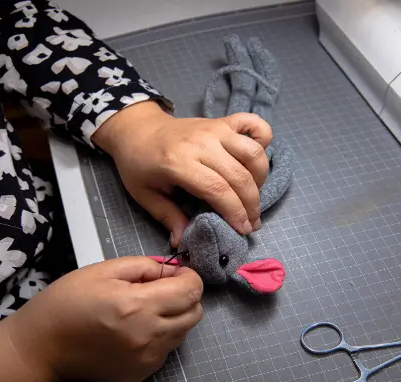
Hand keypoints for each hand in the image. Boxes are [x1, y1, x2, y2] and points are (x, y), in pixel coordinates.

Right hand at [0, 257, 202, 381]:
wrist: (42, 346)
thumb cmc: (67, 303)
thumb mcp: (103, 270)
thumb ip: (144, 266)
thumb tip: (172, 269)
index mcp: (138, 305)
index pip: (192, 291)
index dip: (188, 277)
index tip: (175, 274)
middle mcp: (148, 335)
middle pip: (195, 313)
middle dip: (185, 296)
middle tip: (162, 289)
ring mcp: (146, 358)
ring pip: (183, 332)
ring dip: (174, 317)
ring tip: (145, 309)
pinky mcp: (141, 373)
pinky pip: (167, 350)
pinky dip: (161, 337)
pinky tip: (136, 329)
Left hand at [92, 101, 272, 245]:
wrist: (137, 130)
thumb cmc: (139, 165)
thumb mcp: (145, 195)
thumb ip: (167, 217)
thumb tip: (183, 241)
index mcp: (178, 162)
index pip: (218, 189)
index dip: (235, 212)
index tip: (242, 230)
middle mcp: (201, 142)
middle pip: (239, 176)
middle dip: (250, 205)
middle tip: (251, 223)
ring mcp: (214, 128)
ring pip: (252, 153)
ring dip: (260, 178)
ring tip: (253, 196)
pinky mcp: (222, 121)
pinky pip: (253, 124)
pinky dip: (264, 137)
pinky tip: (258, 157)